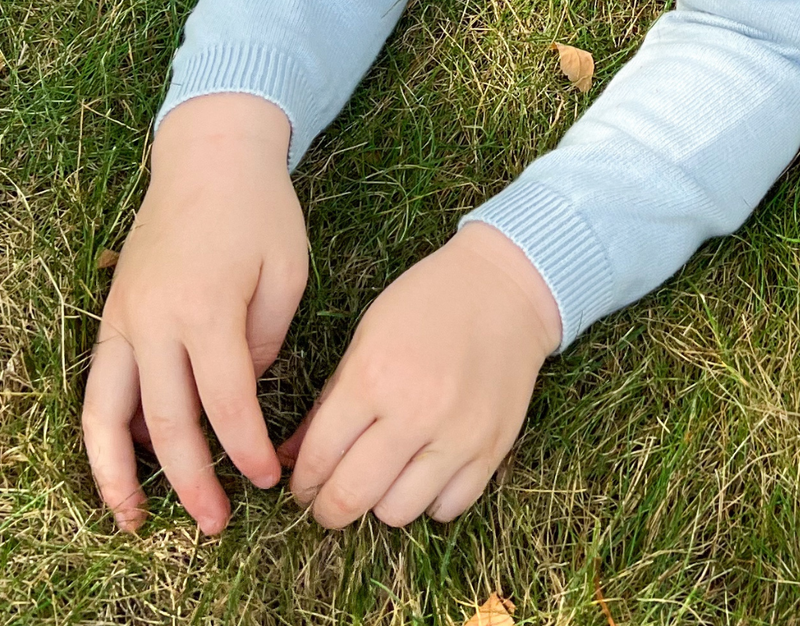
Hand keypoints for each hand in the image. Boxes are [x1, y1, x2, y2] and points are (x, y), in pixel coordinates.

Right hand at [81, 93, 305, 534]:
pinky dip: (103, 431)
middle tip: (216, 523)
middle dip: (192, 481)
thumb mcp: (286, 270)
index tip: (267, 481)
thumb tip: (242, 394)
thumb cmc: (261, 209)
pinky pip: (98, 386)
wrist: (210, 154)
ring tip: (132, 521)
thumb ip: (266, 339)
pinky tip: (121, 462)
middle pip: (167, 421)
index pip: (226, 401)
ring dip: (118, 474)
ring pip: (106, 414)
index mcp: (207, 307)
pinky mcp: (112, 314)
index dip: (245, 449)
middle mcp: (155, 319)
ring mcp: (124, 317)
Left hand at [276, 222, 560, 528]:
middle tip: (330, 501)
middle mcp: (415, 411)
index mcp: (373, 376)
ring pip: (398, 513)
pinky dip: (431, 499)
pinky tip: (427, 472)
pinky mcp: (492, 447)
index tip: (306, 484)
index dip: (303, 480)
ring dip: (382, 503)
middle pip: (352, 497)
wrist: (507, 286)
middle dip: (329, 509)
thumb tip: (292, 457)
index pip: (318, 457)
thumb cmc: (430, 301)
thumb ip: (330, 400)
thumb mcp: (368, 336)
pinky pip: (449, 507)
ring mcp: (458, 434)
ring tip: (385, 478)